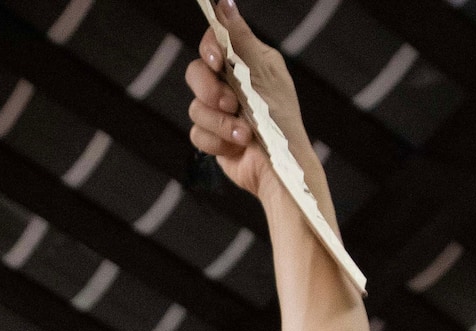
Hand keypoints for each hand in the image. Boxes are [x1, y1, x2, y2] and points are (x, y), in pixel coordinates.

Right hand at [185, 2, 310, 205]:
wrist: (279, 169)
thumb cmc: (279, 121)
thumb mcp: (262, 74)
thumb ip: (240, 40)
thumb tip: (223, 3)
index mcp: (249, 62)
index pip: (215, 42)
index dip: (209, 49)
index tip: (217, 61)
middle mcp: (233, 83)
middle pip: (196, 73)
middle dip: (210, 91)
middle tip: (231, 103)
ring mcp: (221, 112)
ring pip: (195, 108)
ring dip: (219, 123)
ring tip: (244, 133)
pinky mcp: (214, 137)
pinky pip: (197, 133)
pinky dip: (216, 141)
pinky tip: (237, 146)